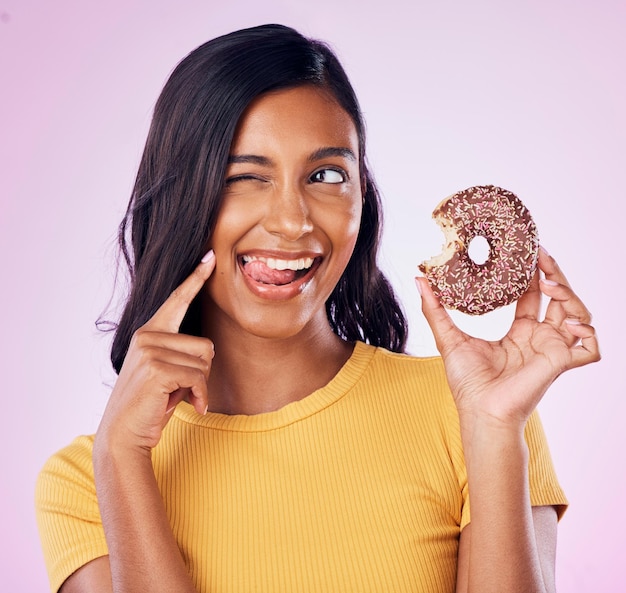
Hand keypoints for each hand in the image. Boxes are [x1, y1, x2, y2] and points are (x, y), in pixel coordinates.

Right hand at [96, 251, 215, 451]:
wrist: (124, 435)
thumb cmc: (150, 404)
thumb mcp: (166, 371)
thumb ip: (180, 353)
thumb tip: (208, 348)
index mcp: (149, 332)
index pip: (177, 300)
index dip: (195, 279)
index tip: (209, 257)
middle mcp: (147, 336)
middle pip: (206, 345)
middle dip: (202, 373)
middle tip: (179, 390)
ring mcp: (150, 351)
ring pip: (205, 363)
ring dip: (200, 387)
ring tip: (177, 397)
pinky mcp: (157, 368)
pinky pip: (199, 378)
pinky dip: (201, 397)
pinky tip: (189, 406)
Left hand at [416, 248, 599, 427]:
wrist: (479, 411)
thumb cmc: (467, 382)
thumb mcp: (448, 337)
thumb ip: (434, 308)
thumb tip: (419, 279)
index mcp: (520, 333)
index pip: (534, 295)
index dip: (534, 274)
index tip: (528, 251)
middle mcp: (540, 338)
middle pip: (559, 298)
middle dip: (554, 274)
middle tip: (540, 254)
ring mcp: (552, 350)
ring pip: (579, 315)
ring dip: (569, 295)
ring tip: (549, 283)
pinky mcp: (560, 363)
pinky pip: (591, 348)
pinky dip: (590, 333)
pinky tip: (571, 322)